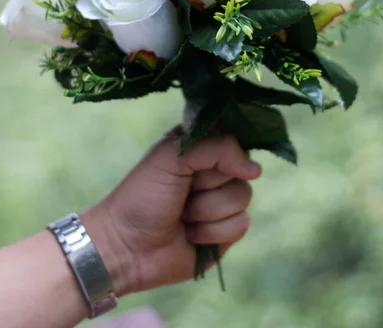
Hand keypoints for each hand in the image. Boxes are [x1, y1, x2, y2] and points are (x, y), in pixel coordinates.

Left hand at [82, 131, 260, 295]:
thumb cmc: (143, 194)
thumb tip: (256, 170)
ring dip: (207, 210)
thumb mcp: (174, 157)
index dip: (225, 150)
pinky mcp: (226, 231)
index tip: (205, 162)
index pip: (233, 136)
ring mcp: (221, 200)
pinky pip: (241, 224)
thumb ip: (217, 149)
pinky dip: (212, 232)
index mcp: (199, 145)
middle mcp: (214, 170)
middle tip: (183, 190)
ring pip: (243, 197)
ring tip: (183, 215)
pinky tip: (191, 234)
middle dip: (208, 184)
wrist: (126, 246)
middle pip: (242, 168)